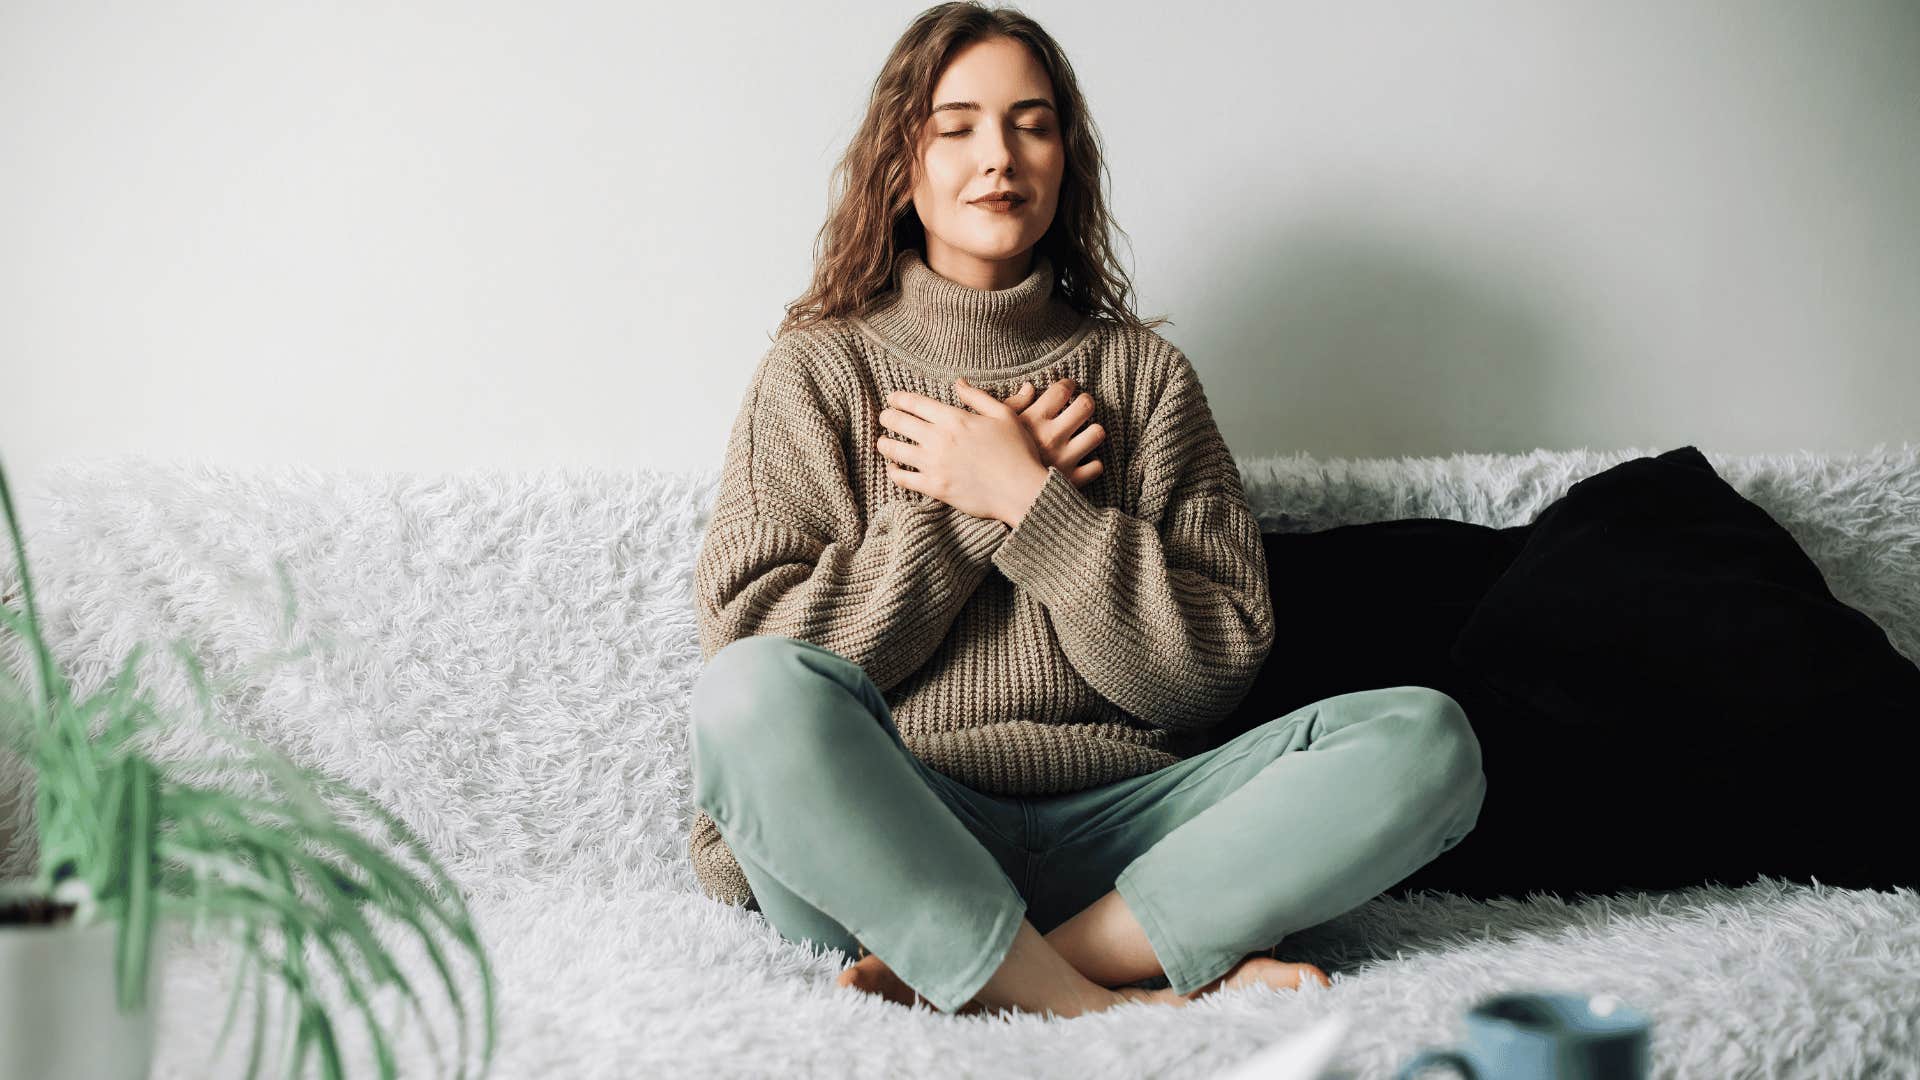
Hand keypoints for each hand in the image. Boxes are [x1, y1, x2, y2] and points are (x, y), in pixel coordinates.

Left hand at [877, 378, 1048, 525]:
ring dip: (884, 444)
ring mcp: (934, 464)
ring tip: (882, 442)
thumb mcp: (1003, 415)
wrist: (1022, 491)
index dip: (898, 399)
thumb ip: (977, 397)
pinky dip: (893, 472)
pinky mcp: (934, 488)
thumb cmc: (1017, 451)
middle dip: (887, 417)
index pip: (915, 403)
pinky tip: (893, 469)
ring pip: (894, 450)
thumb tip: (958, 382)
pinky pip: (903, 479)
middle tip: (884, 417)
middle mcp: (939, 439)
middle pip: (898, 422)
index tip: (892, 398)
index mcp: (954, 418)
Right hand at [1002, 377, 1105, 488]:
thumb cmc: (992, 458)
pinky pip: (1096, 467)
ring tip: (1084, 435)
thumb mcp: (994, 426)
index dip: (1068, 385)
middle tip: (1080, 408)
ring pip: (1096, 433)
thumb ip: (1013, 404)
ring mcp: (1064, 458)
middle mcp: (1052, 436)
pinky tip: (1082, 462)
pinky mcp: (1071, 481)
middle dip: (1085, 403)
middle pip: (1086, 405)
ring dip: (1092, 433)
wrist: (996, 496)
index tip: (1067, 389)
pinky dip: (1091, 464)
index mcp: (1034, 419)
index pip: (1063, 389)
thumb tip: (1029, 387)